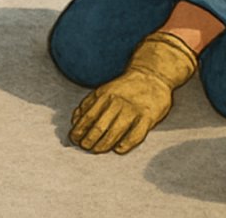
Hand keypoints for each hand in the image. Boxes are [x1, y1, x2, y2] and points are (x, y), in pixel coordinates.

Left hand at [70, 31, 196, 153]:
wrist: (151, 76)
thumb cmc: (125, 88)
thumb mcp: (104, 90)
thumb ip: (89, 103)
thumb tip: (75, 119)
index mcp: (104, 95)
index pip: (87, 116)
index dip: (79, 130)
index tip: (74, 138)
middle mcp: (117, 102)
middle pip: (99, 126)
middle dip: (89, 139)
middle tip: (84, 146)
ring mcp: (133, 110)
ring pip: (114, 132)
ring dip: (103, 144)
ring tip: (97, 150)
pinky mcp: (148, 117)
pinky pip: (136, 135)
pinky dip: (126, 144)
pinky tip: (118, 149)